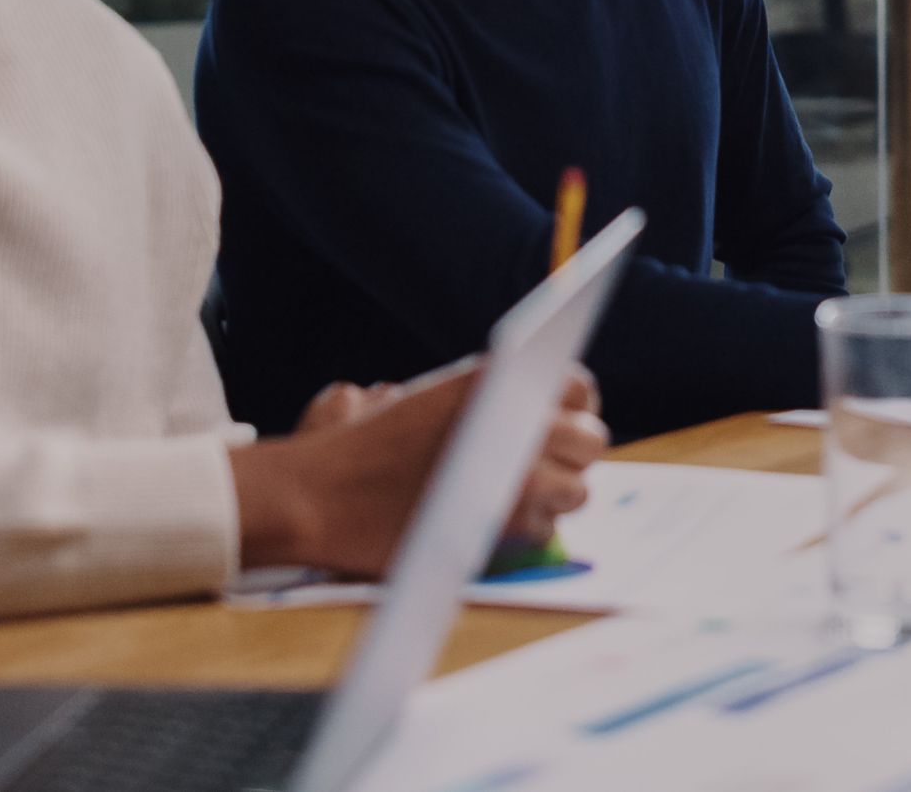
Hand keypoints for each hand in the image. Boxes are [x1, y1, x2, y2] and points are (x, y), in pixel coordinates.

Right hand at [233, 369, 609, 575]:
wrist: (320, 495)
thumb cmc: (368, 447)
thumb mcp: (434, 400)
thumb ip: (494, 403)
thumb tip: (548, 413)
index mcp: (495, 381)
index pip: (578, 387)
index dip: (577, 408)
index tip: (566, 421)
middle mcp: (515, 421)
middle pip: (590, 440)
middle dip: (576, 455)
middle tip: (551, 466)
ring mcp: (515, 475)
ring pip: (577, 490)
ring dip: (558, 495)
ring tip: (523, 496)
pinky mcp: (503, 525)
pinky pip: (544, 529)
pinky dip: (530, 528)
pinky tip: (499, 520)